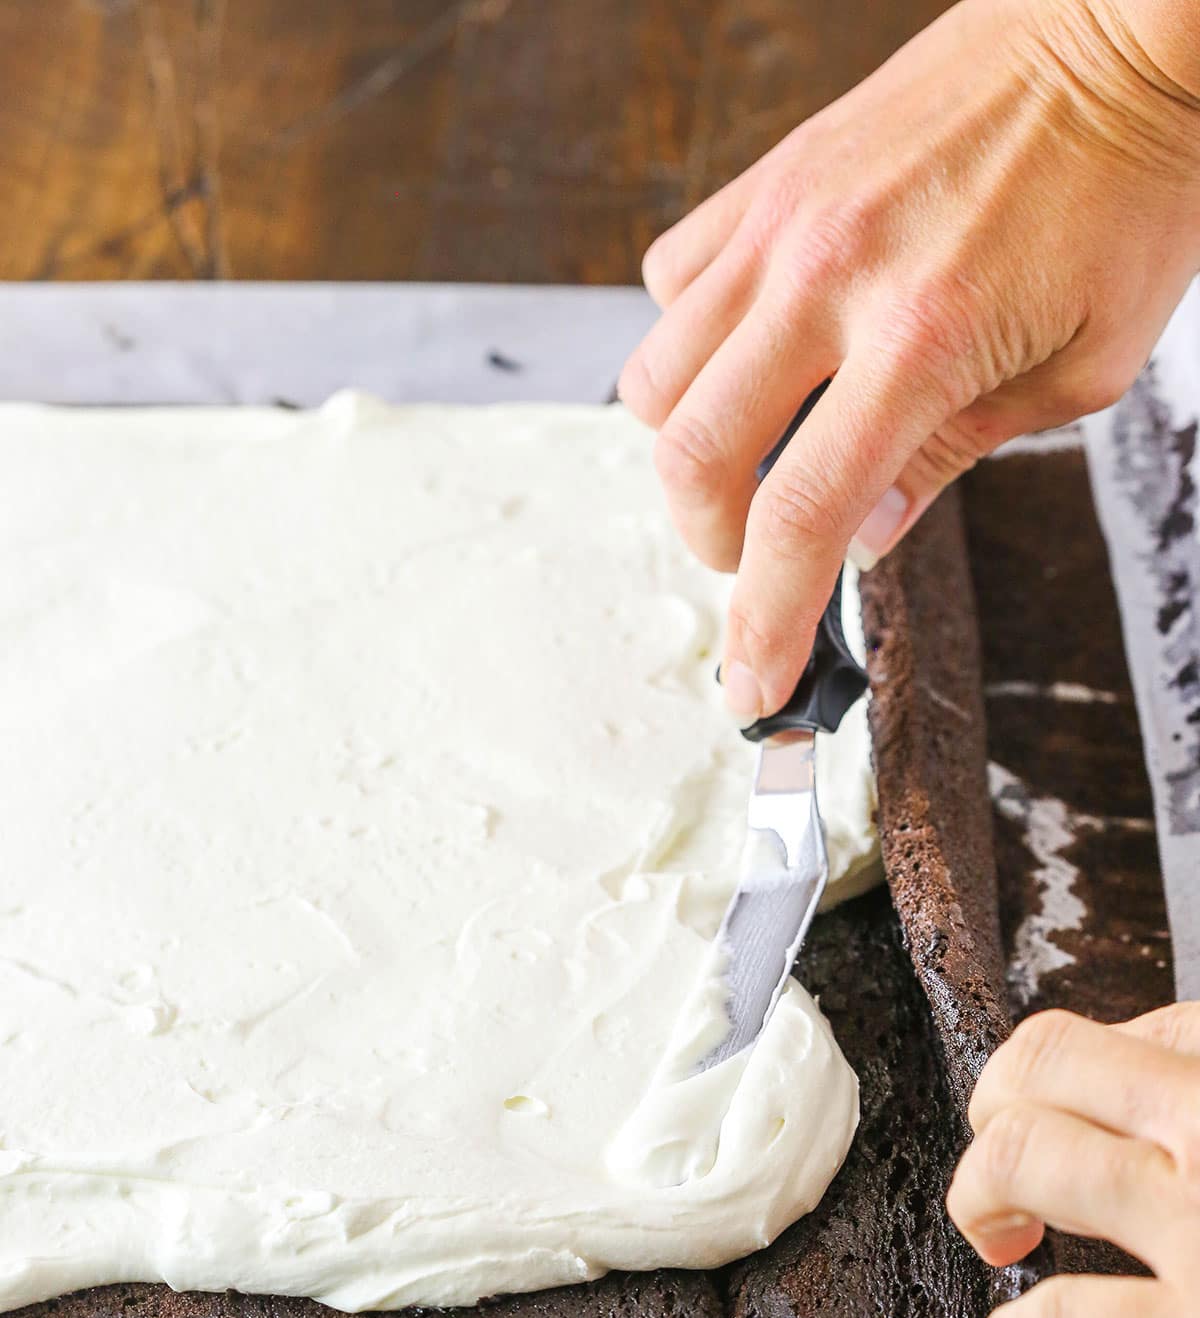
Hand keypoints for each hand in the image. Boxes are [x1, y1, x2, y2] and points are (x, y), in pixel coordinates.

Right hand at [619, 0, 1199, 721]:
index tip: (754, 687)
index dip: (766, 624)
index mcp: (922, 338)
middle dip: (715, 544)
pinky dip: (689, 344)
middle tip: (761, 560)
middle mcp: (828, 276)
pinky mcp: (771, 176)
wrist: (1122, 26)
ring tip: (754, 458)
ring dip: (688, 449)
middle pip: (692, 457)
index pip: (802, 518)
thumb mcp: (1080, 366)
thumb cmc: (1130, 187)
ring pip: (654, 376)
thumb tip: (862, 533)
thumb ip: (956, 457)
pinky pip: (671, 281)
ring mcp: (784, 218)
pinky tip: (754, 355)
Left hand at [946, 1004, 1199, 1317]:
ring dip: (980, 1197)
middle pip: (1045, 1059)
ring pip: (1018, 1154)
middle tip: (1010, 1163)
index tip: (1088, 1111)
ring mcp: (1199, 1218)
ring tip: (995, 1239)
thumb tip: (1170, 1114)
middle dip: (1001, 1105)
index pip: (1143, 1030)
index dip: (1095, 1077)